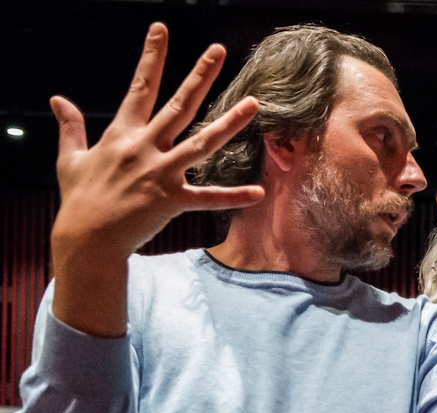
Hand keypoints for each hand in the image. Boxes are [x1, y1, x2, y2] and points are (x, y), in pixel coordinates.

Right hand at [50, 25, 261, 268]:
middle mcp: (144, 148)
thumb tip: (58, 99)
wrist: (86, 238)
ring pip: (201, 143)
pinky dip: (233, 196)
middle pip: (177, 105)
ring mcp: (160, 173)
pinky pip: (208, 197)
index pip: (139, 87)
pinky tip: (258, 192)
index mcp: (122, 135)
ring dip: (229, 123)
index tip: (161, 30)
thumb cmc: (80, 199)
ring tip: (253, 104)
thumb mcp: (70, 158)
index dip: (151, 57)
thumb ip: (71, 127)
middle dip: (199, 76)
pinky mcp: (172, 200)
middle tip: (218, 51)